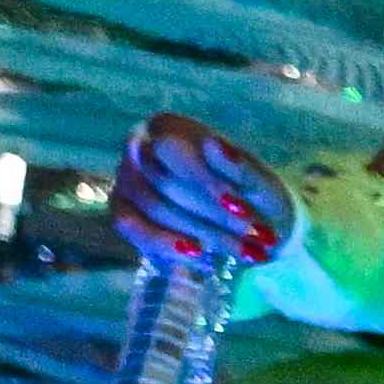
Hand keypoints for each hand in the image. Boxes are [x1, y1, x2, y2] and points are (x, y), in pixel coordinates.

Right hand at [115, 115, 295, 282]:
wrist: (249, 223)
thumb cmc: (253, 195)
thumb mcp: (260, 183)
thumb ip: (241, 168)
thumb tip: (215, 144)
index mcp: (170, 127)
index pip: (172, 149)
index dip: (204, 180)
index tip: (242, 209)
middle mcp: (139, 146)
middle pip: (165, 183)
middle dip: (214, 215)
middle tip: (257, 237)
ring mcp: (127, 179)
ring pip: (154, 207)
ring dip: (203, 233)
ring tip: (248, 252)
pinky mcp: (123, 212)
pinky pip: (132, 227)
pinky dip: (168, 244)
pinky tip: (203, 256)